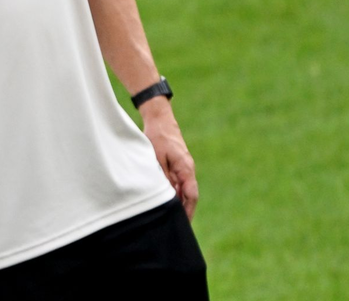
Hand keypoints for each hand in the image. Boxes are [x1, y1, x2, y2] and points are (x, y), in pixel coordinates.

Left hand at [140, 98, 198, 219]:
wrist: (160, 121)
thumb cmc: (158, 137)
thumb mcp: (157, 158)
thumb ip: (163, 176)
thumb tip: (167, 194)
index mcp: (186, 169)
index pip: (191, 195)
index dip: (188, 211)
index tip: (184, 224)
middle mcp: (188, 170)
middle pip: (189, 195)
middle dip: (185, 211)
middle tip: (178, 226)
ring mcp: (184, 168)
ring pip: (184, 190)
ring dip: (180, 203)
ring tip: (172, 218)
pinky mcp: (178, 165)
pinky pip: (179, 183)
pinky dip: (176, 193)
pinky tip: (168, 201)